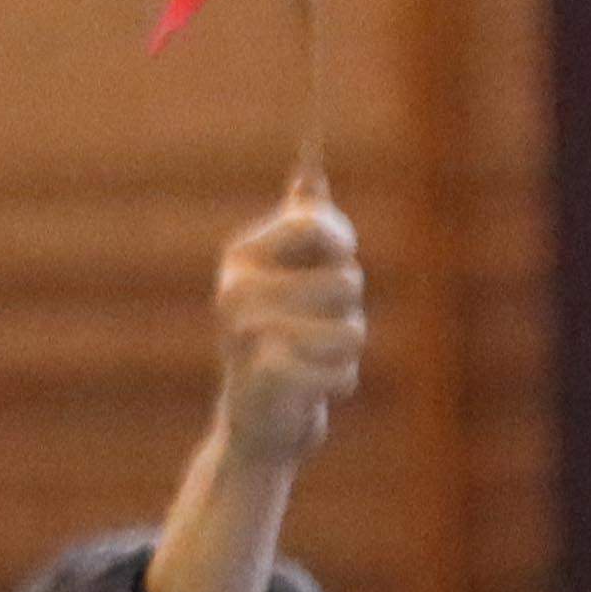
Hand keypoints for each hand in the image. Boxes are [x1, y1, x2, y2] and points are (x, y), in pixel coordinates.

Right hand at [210, 191, 369, 468]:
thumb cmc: (283, 340)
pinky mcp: (271, 377)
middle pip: (349, 280)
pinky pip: (347, 372)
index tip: (322, 268)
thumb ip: (301, 224)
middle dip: (347, 311)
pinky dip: (341, 383)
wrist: (258, 421)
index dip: (340, 249)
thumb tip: (310, 170)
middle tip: (310, 330)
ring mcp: (248, 333)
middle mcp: (236, 288)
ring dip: (346, 351)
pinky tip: (310, 389)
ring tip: (310, 358)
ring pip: (354, 329)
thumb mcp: (289, 277)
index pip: (320, 226)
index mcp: (241, 256)